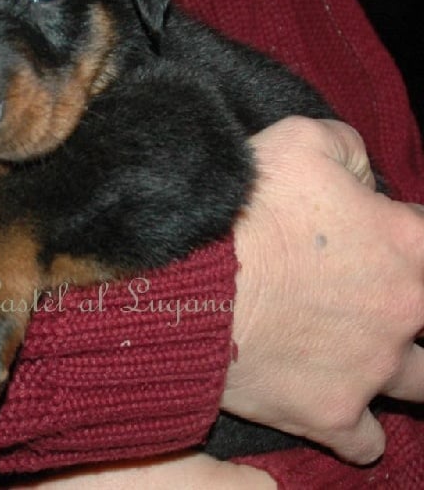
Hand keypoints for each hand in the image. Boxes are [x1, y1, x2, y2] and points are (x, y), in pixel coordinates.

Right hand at [222, 116, 423, 463]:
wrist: (182, 280)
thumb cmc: (240, 209)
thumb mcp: (296, 141)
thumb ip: (348, 147)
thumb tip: (363, 174)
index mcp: (404, 245)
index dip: (399, 236)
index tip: (368, 236)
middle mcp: (403, 312)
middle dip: (406, 306)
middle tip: (363, 296)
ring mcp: (369, 370)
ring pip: (421, 384)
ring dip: (397, 367)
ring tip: (360, 354)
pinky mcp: (329, 413)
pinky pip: (365, 440)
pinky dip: (354, 426)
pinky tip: (336, 406)